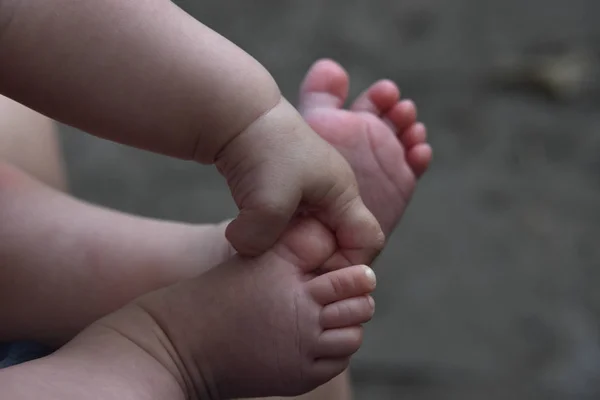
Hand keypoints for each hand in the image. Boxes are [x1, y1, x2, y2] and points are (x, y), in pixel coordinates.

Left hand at [215, 98, 383, 265]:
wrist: (237, 113)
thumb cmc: (261, 151)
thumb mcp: (266, 203)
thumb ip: (260, 239)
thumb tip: (245, 247)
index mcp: (344, 191)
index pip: (366, 242)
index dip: (345, 264)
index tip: (310, 271)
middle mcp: (334, 188)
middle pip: (342, 238)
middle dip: (321, 256)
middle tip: (290, 263)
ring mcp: (312, 183)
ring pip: (315, 230)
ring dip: (298, 243)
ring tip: (271, 243)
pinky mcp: (289, 182)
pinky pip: (294, 218)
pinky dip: (282, 230)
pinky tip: (259, 227)